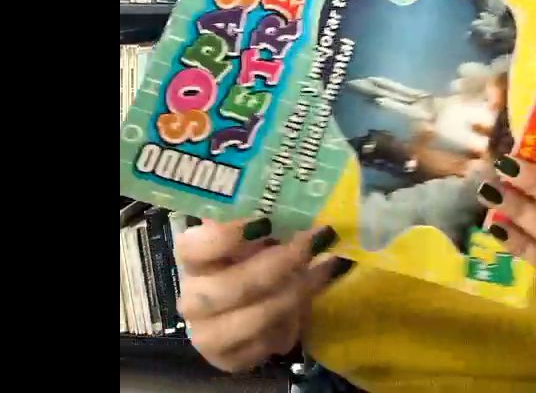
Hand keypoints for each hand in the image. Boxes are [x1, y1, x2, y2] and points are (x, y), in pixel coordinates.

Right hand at [175, 219, 339, 372]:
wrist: (259, 302)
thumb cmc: (259, 252)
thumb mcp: (261, 229)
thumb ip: (267, 213)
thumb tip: (299, 189)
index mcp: (194, 258)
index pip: (193, 247)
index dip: (227, 235)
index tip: (266, 220)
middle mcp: (194, 297)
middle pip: (230, 287)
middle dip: (280, 264)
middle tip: (316, 240)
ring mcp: (207, 333)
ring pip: (252, 318)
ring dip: (296, 292)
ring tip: (328, 267)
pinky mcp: (228, 359)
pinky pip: (265, 344)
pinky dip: (293, 323)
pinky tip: (312, 302)